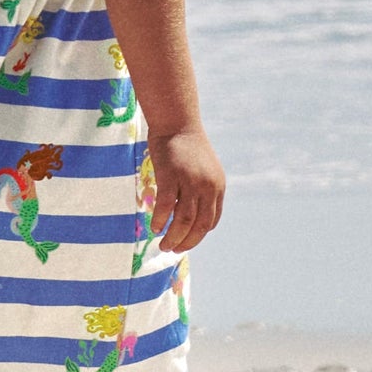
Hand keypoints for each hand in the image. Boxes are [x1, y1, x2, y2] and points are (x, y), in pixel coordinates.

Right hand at [148, 128, 224, 253]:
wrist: (176, 121)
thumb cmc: (184, 146)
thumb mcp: (201, 170)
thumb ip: (199, 189)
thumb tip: (188, 213)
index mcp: (217, 186)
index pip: (211, 221)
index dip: (198, 235)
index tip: (184, 242)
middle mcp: (208, 186)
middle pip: (199, 225)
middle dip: (186, 241)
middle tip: (172, 250)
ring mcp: (190, 181)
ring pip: (184, 220)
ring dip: (173, 236)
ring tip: (162, 245)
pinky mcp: (171, 175)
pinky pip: (166, 206)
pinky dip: (160, 220)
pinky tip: (153, 227)